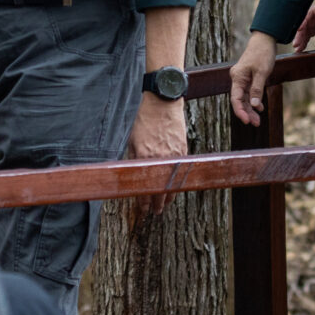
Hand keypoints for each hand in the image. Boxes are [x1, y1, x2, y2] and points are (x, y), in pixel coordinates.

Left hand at [127, 93, 187, 213]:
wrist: (162, 101)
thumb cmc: (144, 117)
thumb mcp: (132, 139)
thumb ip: (134, 158)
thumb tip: (133, 174)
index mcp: (144, 157)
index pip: (144, 187)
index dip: (143, 202)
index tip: (143, 210)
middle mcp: (160, 159)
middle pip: (161, 189)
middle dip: (157, 203)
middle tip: (155, 213)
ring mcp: (173, 155)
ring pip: (173, 182)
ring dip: (169, 195)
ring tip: (165, 204)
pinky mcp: (183, 150)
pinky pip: (180, 171)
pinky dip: (177, 181)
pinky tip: (175, 186)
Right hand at [229, 32, 277, 125]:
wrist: (264, 40)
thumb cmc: (262, 54)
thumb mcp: (262, 72)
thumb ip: (257, 89)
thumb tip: (254, 106)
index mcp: (237, 77)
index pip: (236, 98)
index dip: (240, 111)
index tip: (246, 121)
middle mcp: (237, 79)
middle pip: (240, 100)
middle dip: (247, 113)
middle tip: (256, 124)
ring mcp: (242, 79)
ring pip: (244, 98)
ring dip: (251, 109)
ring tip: (257, 121)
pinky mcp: (248, 78)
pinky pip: (249, 93)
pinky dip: (254, 101)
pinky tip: (259, 108)